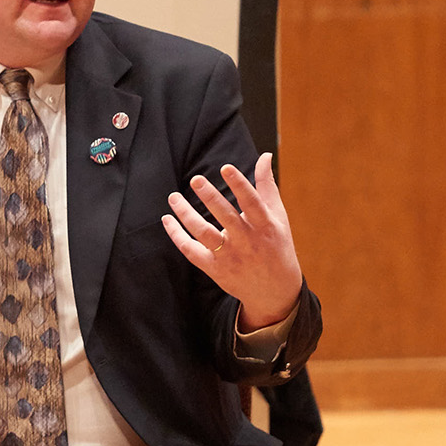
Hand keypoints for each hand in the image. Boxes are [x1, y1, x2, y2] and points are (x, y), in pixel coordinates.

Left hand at [162, 154, 304, 330]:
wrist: (275, 290)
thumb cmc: (276, 245)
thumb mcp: (277, 216)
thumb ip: (266, 185)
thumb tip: (264, 155)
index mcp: (264, 225)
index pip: (252, 202)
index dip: (239, 185)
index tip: (226, 168)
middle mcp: (247, 241)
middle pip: (226, 217)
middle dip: (210, 198)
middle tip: (196, 180)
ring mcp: (229, 256)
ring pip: (204, 234)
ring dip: (186, 215)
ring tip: (173, 197)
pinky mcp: (215, 269)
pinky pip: (191, 251)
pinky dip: (177, 236)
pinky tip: (167, 219)